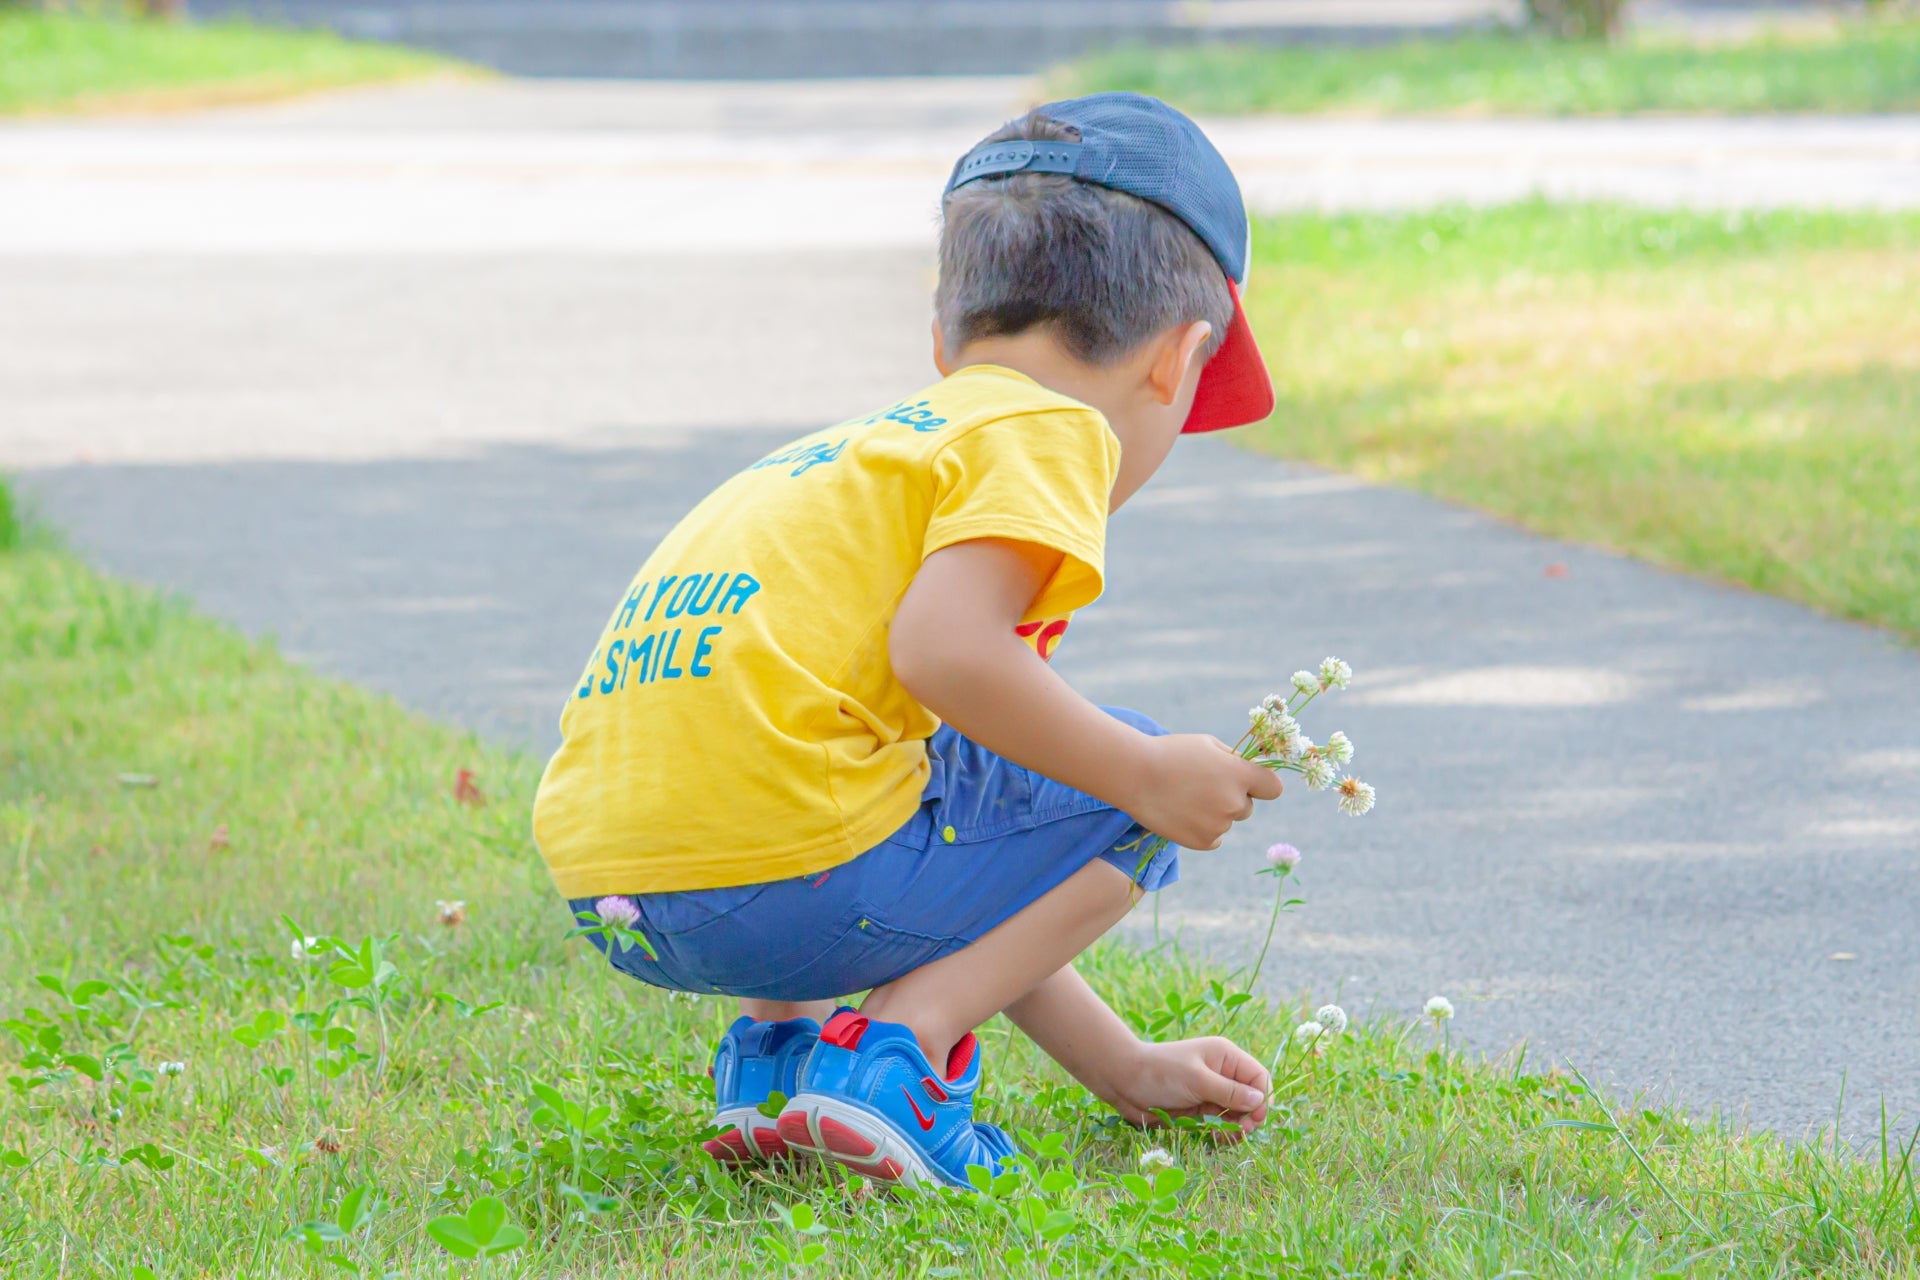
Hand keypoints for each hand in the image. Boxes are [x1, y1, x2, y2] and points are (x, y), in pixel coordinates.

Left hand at [1101, 1037, 1269, 1136]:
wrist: (1124, 1082)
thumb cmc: (1161, 1072)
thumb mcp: (1197, 1080)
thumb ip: (1229, 1092)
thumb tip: (1260, 1101)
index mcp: (1225, 1057)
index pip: (1258, 1077)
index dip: (1262, 1098)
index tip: (1254, 1118)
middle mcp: (1222, 1074)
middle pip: (1251, 1099)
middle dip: (1250, 1117)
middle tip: (1240, 1130)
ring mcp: (1211, 1094)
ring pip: (1238, 1116)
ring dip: (1236, 1128)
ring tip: (1224, 1134)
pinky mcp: (1200, 1111)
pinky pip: (1221, 1125)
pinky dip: (1221, 1133)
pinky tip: (1213, 1136)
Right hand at [1129, 734, 1282, 850]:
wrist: (1135, 775)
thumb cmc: (1171, 753)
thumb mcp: (1207, 744)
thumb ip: (1234, 760)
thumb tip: (1252, 770)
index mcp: (1240, 775)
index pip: (1273, 788)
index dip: (1262, 785)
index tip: (1250, 782)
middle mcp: (1234, 803)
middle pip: (1247, 807)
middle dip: (1231, 798)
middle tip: (1201, 787)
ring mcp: (1219, 825)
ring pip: (1227, 821)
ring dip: (1213, 813)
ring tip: (1184, 798)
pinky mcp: (1202, 842)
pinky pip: (1214, 838)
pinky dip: (1202, 829)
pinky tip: (1182, 813)